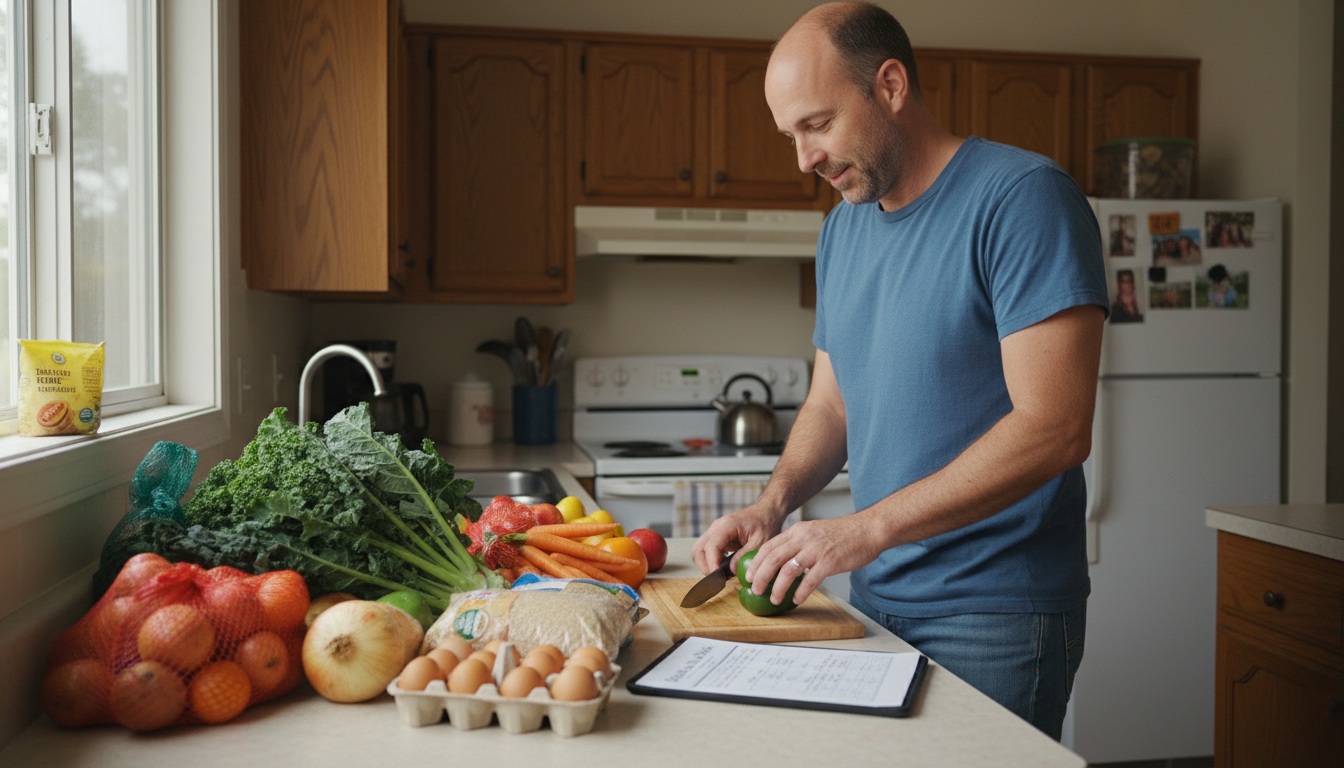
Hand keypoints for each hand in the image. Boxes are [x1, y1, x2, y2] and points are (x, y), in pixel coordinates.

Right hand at [690, 501, 783, 576]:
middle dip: (704, 567)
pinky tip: (722, 569)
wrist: (766, 512)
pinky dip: (710, 562)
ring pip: (699, 551)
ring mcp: (714, 532)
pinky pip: (706, 551)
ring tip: (719, 576)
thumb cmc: (764, 524)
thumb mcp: (760, 542)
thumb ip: (745, 556)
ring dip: (706, 565)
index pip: (712, 546)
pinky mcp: (716, 538)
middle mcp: (716, 527)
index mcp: (727, 525)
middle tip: (716, 580)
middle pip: (698, 549)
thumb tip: (731, 571)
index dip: (712, 563)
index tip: (717, 577)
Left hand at [744, 515, 882, 605]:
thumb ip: (798, 544)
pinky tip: (798, 599)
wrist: (867, 530)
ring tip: (774, 599)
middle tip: (756, 590)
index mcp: (798, 531)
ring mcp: (817, 549)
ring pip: (788, 570)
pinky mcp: (830, 562)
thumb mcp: (814, 533)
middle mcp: (804, 538)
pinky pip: (810, 580)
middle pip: (773, 558)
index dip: (756, 563)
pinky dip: (801, 592)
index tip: (749, 577)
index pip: (768, 546)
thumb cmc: (842, 535)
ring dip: (778, 588)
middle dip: (761, 577)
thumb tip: (781, 563)